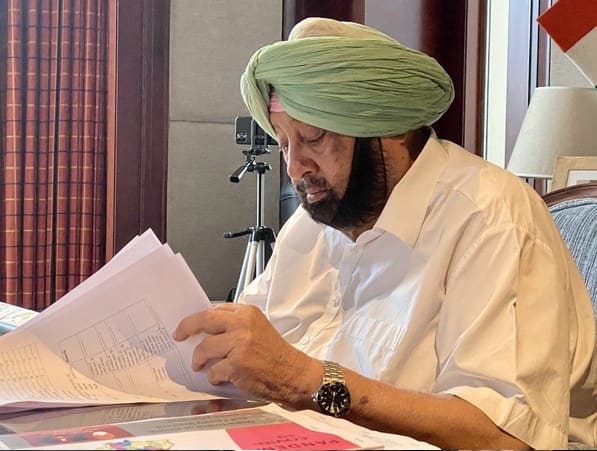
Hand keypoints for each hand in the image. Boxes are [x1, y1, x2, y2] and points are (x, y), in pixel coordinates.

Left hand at [172, 303, 320, 406]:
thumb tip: (206, 329)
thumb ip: (235, 324)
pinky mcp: (237, 364)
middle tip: (179, 336)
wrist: (292, 373)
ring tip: (201, 365)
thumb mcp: (257, 327)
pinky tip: (221, 377)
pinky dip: (213, 376)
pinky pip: (213, 370)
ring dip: (199, 359)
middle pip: (205, 320)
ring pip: (205, 348)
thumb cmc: (275, 354)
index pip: (214, 309)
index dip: (196, 318)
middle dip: (187, 328)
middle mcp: (243, 324)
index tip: (186, 326)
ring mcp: (240, 344)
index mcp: (247, 312)